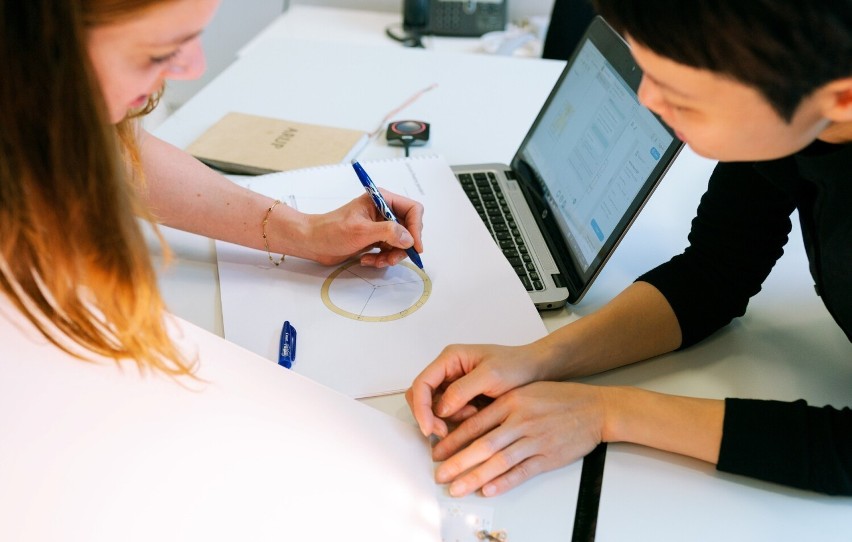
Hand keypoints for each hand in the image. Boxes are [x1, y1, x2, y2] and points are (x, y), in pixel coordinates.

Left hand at [305, 189, 423, 266]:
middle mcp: (384, 212)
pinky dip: (382, 259)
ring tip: (377, 261)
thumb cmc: (331, 230)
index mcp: (382, 200)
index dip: (416, 228)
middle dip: (402, 247)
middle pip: (409, 229)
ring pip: (400, 243)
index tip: (414, 247)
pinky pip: (390, 251)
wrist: (313, 242)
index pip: (412, 210)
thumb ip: (388, 232)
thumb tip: (409, 238)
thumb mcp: (361, 231)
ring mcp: (380, 226)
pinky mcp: (375, 239)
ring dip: (391, 256)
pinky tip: (368, 260)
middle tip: (392, 259)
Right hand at [405, 343, 548, 440]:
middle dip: (429, 416)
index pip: (422, 383)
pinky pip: (448, 413)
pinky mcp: (462, 397)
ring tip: (473, 415)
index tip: (429, 428)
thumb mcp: (491, 375)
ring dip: (447, 418)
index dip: (421, 407)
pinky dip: (457, 420)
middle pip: (421, 397)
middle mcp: (447, 370)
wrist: (535, 370)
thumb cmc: (516, 366)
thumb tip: (440, 409)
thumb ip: (462, 390)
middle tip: (444, 432)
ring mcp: (453, 384)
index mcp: (450, 358)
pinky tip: (476, 415)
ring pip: (434, 408)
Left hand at [430, 381, 605, 497]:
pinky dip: (504, 482)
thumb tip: (469, 423)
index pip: (475, 424)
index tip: (437, 451)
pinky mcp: (549, 457)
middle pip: (482, 445)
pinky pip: (522, 472)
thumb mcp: (524, 391)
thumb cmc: (558, 398)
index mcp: (511, 402)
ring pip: (499, 462)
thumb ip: (498, 406)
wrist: (595, 408)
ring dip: (475, 477)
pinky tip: (489, 490)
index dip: (453, 440)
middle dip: (457, 462)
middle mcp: (521, 420)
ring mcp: (535, 440)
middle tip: (440, 474)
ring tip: (457, 488)